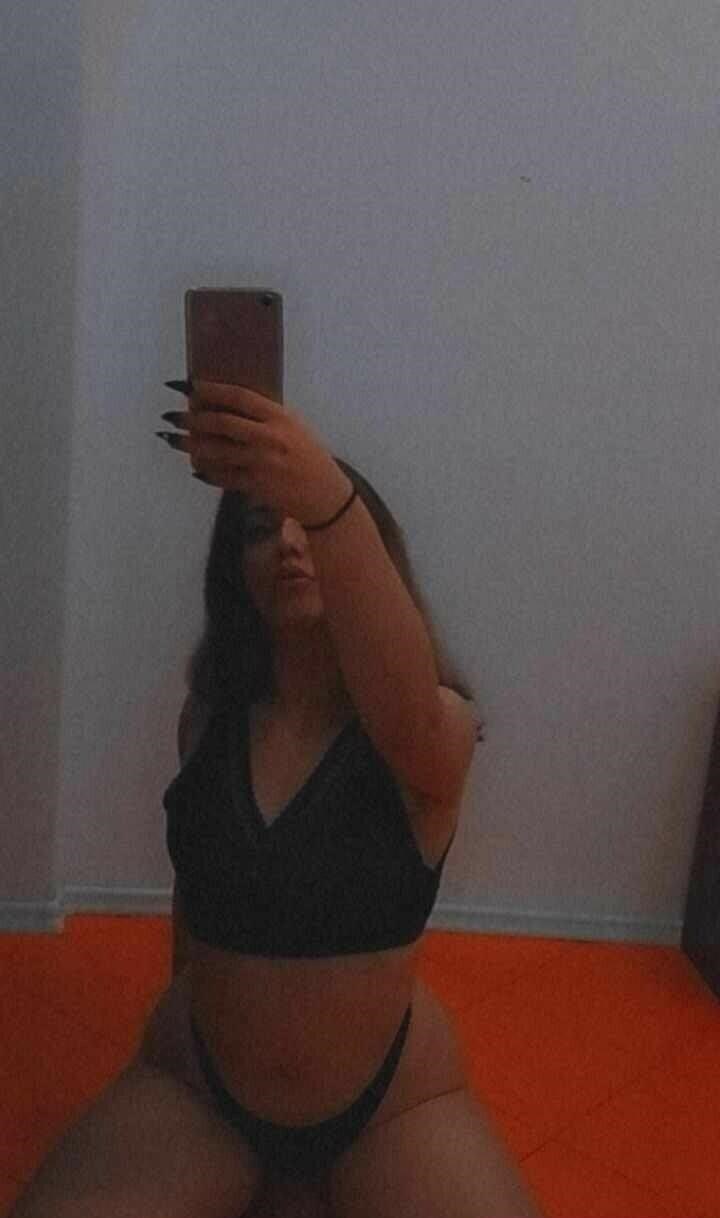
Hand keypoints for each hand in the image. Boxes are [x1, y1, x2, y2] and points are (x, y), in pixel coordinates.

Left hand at [160, 379, 352, 525]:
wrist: (324, 493)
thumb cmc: (307, 455)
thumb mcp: (293, 426)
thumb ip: (264, 415)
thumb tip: (223, 401)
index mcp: (279, 417)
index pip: (239, 397)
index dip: (210, 390)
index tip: (188, 385)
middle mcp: (269, 438)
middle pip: (221, 423)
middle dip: (191, 418)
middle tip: (171, 415)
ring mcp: (262, 463)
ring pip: (216, 450)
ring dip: (188, 445)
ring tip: (171, 438)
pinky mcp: (256, 485)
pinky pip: (222, 476)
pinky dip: (205, 471)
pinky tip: (195, 466)